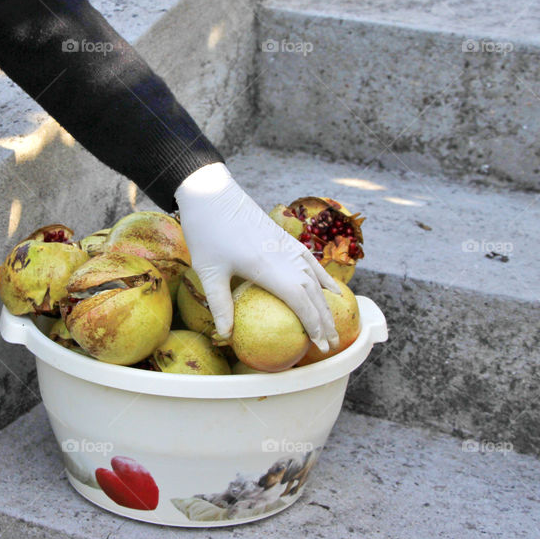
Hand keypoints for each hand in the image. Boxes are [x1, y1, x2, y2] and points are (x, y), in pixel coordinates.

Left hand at [175, 163, 339, 352]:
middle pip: (313, 293)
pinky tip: (331, 290)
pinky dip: (324, 278)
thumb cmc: (206, 231)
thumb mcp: (208, 271)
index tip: (320, 345)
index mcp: (268, 267)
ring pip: (316, 278)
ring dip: (326, 303)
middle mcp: (284, 256)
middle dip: (324, 320)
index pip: (300, 301)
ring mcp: (287, 246)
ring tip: (333, 324)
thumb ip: (220, 303)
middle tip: (330, 345)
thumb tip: (226, 335)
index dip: (313, 324)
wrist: (212, 193)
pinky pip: (312, 262)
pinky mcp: (284, 238)